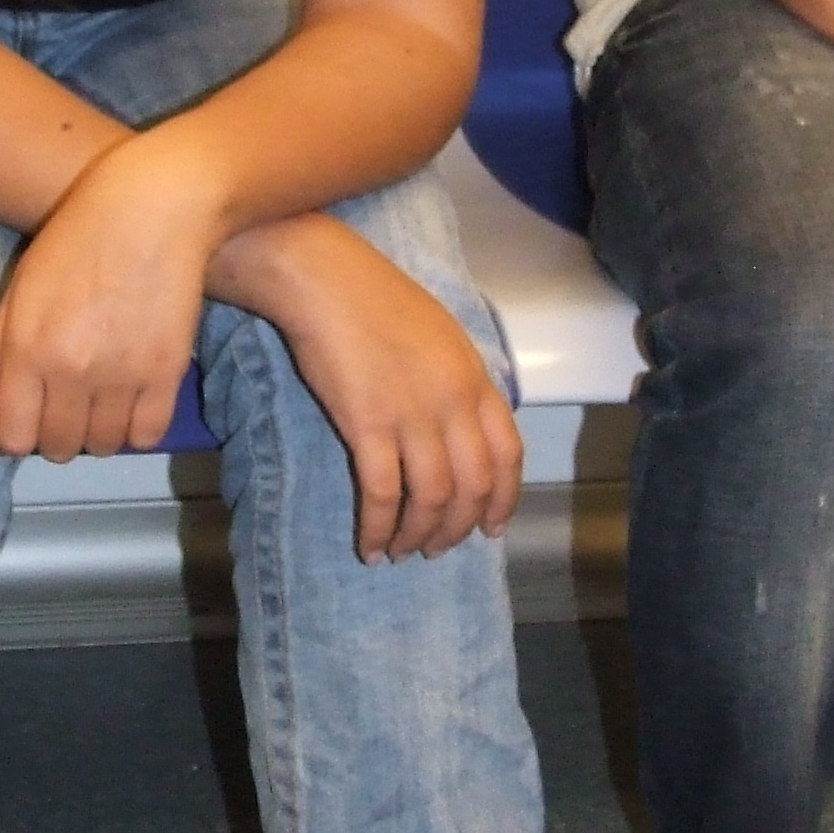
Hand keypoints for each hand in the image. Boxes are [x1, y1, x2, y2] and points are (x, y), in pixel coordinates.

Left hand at [0, 143, 217, 459]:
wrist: (152, 209)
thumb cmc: (77, 238)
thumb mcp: (20, 288)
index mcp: (27, 349)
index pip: (14, 437)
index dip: (20, 432)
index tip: (33, 412)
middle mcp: (71, 371)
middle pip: (59, 447)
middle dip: (59, 434)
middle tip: (69, 403)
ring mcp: (121, 375)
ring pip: (104, 446)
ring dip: (99, 432)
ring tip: (103, 400)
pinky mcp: (166, 372)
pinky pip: (148, 434)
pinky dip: (138, 428)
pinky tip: (134, 402)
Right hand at [216, 217, 521, 559]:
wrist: (325, 280)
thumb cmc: (374, 299)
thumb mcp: (439, 336)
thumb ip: (456, 383)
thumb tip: (456, 427)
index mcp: (475, 378)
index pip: (508, 455)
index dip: (503, 499)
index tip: (490, 528)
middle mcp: (454, 403)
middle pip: (472, 486)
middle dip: (457, 527)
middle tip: (437, 548)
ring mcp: (414, 416)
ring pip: (431, 499)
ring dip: (418, 535)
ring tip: (402, 552)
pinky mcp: (368, 426)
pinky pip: (382, 495)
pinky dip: (378, 529)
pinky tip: (370, 546)